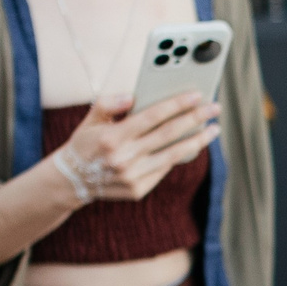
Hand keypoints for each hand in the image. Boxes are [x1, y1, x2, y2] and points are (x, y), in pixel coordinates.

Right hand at [54, 92, 220, 203]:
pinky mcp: (138, 190)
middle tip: (214, 108)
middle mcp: (124, 158)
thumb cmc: (86, 142)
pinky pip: (165, 169)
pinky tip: (194, 144)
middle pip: (169, 134)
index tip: (197, 95)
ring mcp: (132, 177)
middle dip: (196, 119)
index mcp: (112, 137)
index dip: (177, 105)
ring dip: (198, 141)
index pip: (152, 117)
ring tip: (213, 129)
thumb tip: (134, 96)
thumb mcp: (91, 117)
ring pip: (173, 155)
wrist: (72, 180)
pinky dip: (181, 155)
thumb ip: (110, 103)